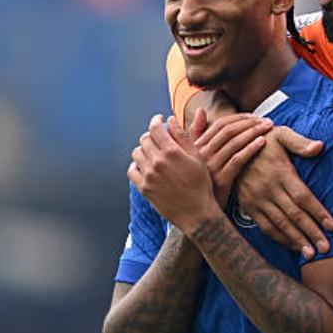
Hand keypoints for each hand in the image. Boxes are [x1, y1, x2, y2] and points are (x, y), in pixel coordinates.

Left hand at [127, 114, 218, 232]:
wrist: (197, 212)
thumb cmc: (201, 184)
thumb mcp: (197, 157)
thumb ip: (183, 137)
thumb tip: (171, 120)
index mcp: (172, 152)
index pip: (155, 128)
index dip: (156, 120)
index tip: (159, 119)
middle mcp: (158, 162)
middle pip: (144, 139)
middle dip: (151, 135)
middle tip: (157, 137)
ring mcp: (149, 176)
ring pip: (136, 153)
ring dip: (143, 149)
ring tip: (152, 152)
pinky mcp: (144, 188)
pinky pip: (132, 171)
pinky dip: (136, 165)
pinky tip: (145, 166)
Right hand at [192, 111, 272, 206]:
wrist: (199, 214)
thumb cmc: (202, 183)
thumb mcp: (195, 158)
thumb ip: (196, 134)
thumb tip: (200, 111)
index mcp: (197, 147)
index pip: (219, 124)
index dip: (239, 117)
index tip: (255, 116)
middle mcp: (202, 155)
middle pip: (229, 130)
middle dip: (250, 122)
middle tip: (267, 120)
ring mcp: (210, 167)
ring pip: (234, 142)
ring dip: (254, 132)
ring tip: (268, 127)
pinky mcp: (220, 180)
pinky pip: (237, 160)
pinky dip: (251, 149)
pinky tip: (263, 142)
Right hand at [235, 126, 332, 259]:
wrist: (232, 146)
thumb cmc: (263, 139)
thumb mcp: (281, 133)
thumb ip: (300, 142)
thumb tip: (320, 147)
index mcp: (280, 172)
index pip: (303, 197)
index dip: (317, 212)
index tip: (332, 226)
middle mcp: (269, 188)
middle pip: (294, 214)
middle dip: (311, 232)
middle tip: (326, 248)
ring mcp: (257, 199)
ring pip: (280, 224)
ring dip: (296, 240)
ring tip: (310, 254)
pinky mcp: (248, 206)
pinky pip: (265, 226)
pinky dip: (279, 238)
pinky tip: (292, 245)